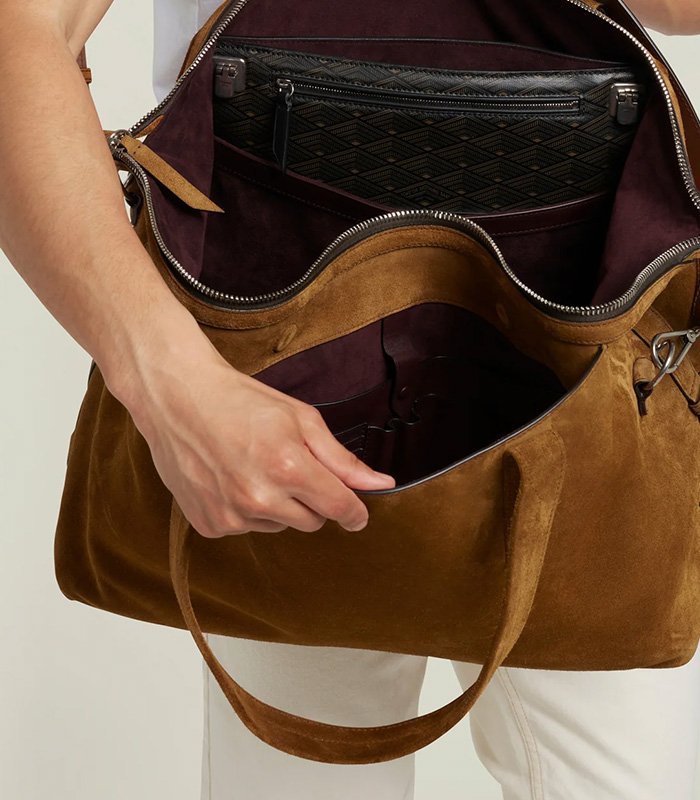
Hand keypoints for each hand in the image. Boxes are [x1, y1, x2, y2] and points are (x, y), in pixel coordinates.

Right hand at [123, 348, 395, 537]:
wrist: (177, 398)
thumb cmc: (241, 401)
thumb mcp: (300, 419)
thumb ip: (342, 459)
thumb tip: (380, 484)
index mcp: (288, 467)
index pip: (340, 509)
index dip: (354, 511)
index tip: (356, 512)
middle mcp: (260, 498)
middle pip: (313, 522)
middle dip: (311, 499)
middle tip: (289, 465)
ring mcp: (231, 515)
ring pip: (279, 525)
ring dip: (277, 505)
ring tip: (252, 466)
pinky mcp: (210, 525)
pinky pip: (247, 528)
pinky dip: (245, 510)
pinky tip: (230, 478)